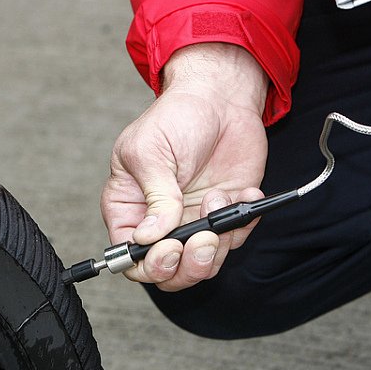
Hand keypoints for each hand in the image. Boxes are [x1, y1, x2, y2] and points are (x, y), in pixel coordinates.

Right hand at [101, 43, 268, 290]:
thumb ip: (155, 197)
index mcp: (129, 208)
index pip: (130, 257)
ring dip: (217, 244)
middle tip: (204, 239)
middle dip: (188, 265)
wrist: (221, 97)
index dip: (148, 264)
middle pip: (167, 272)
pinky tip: (241, 191)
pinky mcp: (225, 214)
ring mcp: (193, 221)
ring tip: (219, 201)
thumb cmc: (176, 116)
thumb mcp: (152, 152)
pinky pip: (234, 239)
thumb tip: (149, 237)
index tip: (169, 247)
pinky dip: (242, 221)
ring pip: (202, 264)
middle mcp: (160, 221)